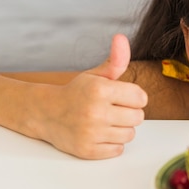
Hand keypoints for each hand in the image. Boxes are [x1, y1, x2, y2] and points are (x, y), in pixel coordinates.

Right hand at [43, 34, 147, 159]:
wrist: (46, 113)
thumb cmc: (77, 93)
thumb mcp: (97, 75)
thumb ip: (116, 60)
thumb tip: (122, 38)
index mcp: (100, 90)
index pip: (141, 98)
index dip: (134, 97)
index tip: (122, 96)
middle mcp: (95, 112)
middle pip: (138, 117)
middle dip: (129, 112)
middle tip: (113, 109)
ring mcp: (90, 133)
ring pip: (130, 134)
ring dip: (122, 128)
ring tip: (107, 121)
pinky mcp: (87, 151)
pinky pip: (118, 150)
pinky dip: (112, 143)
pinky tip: (100, 133)